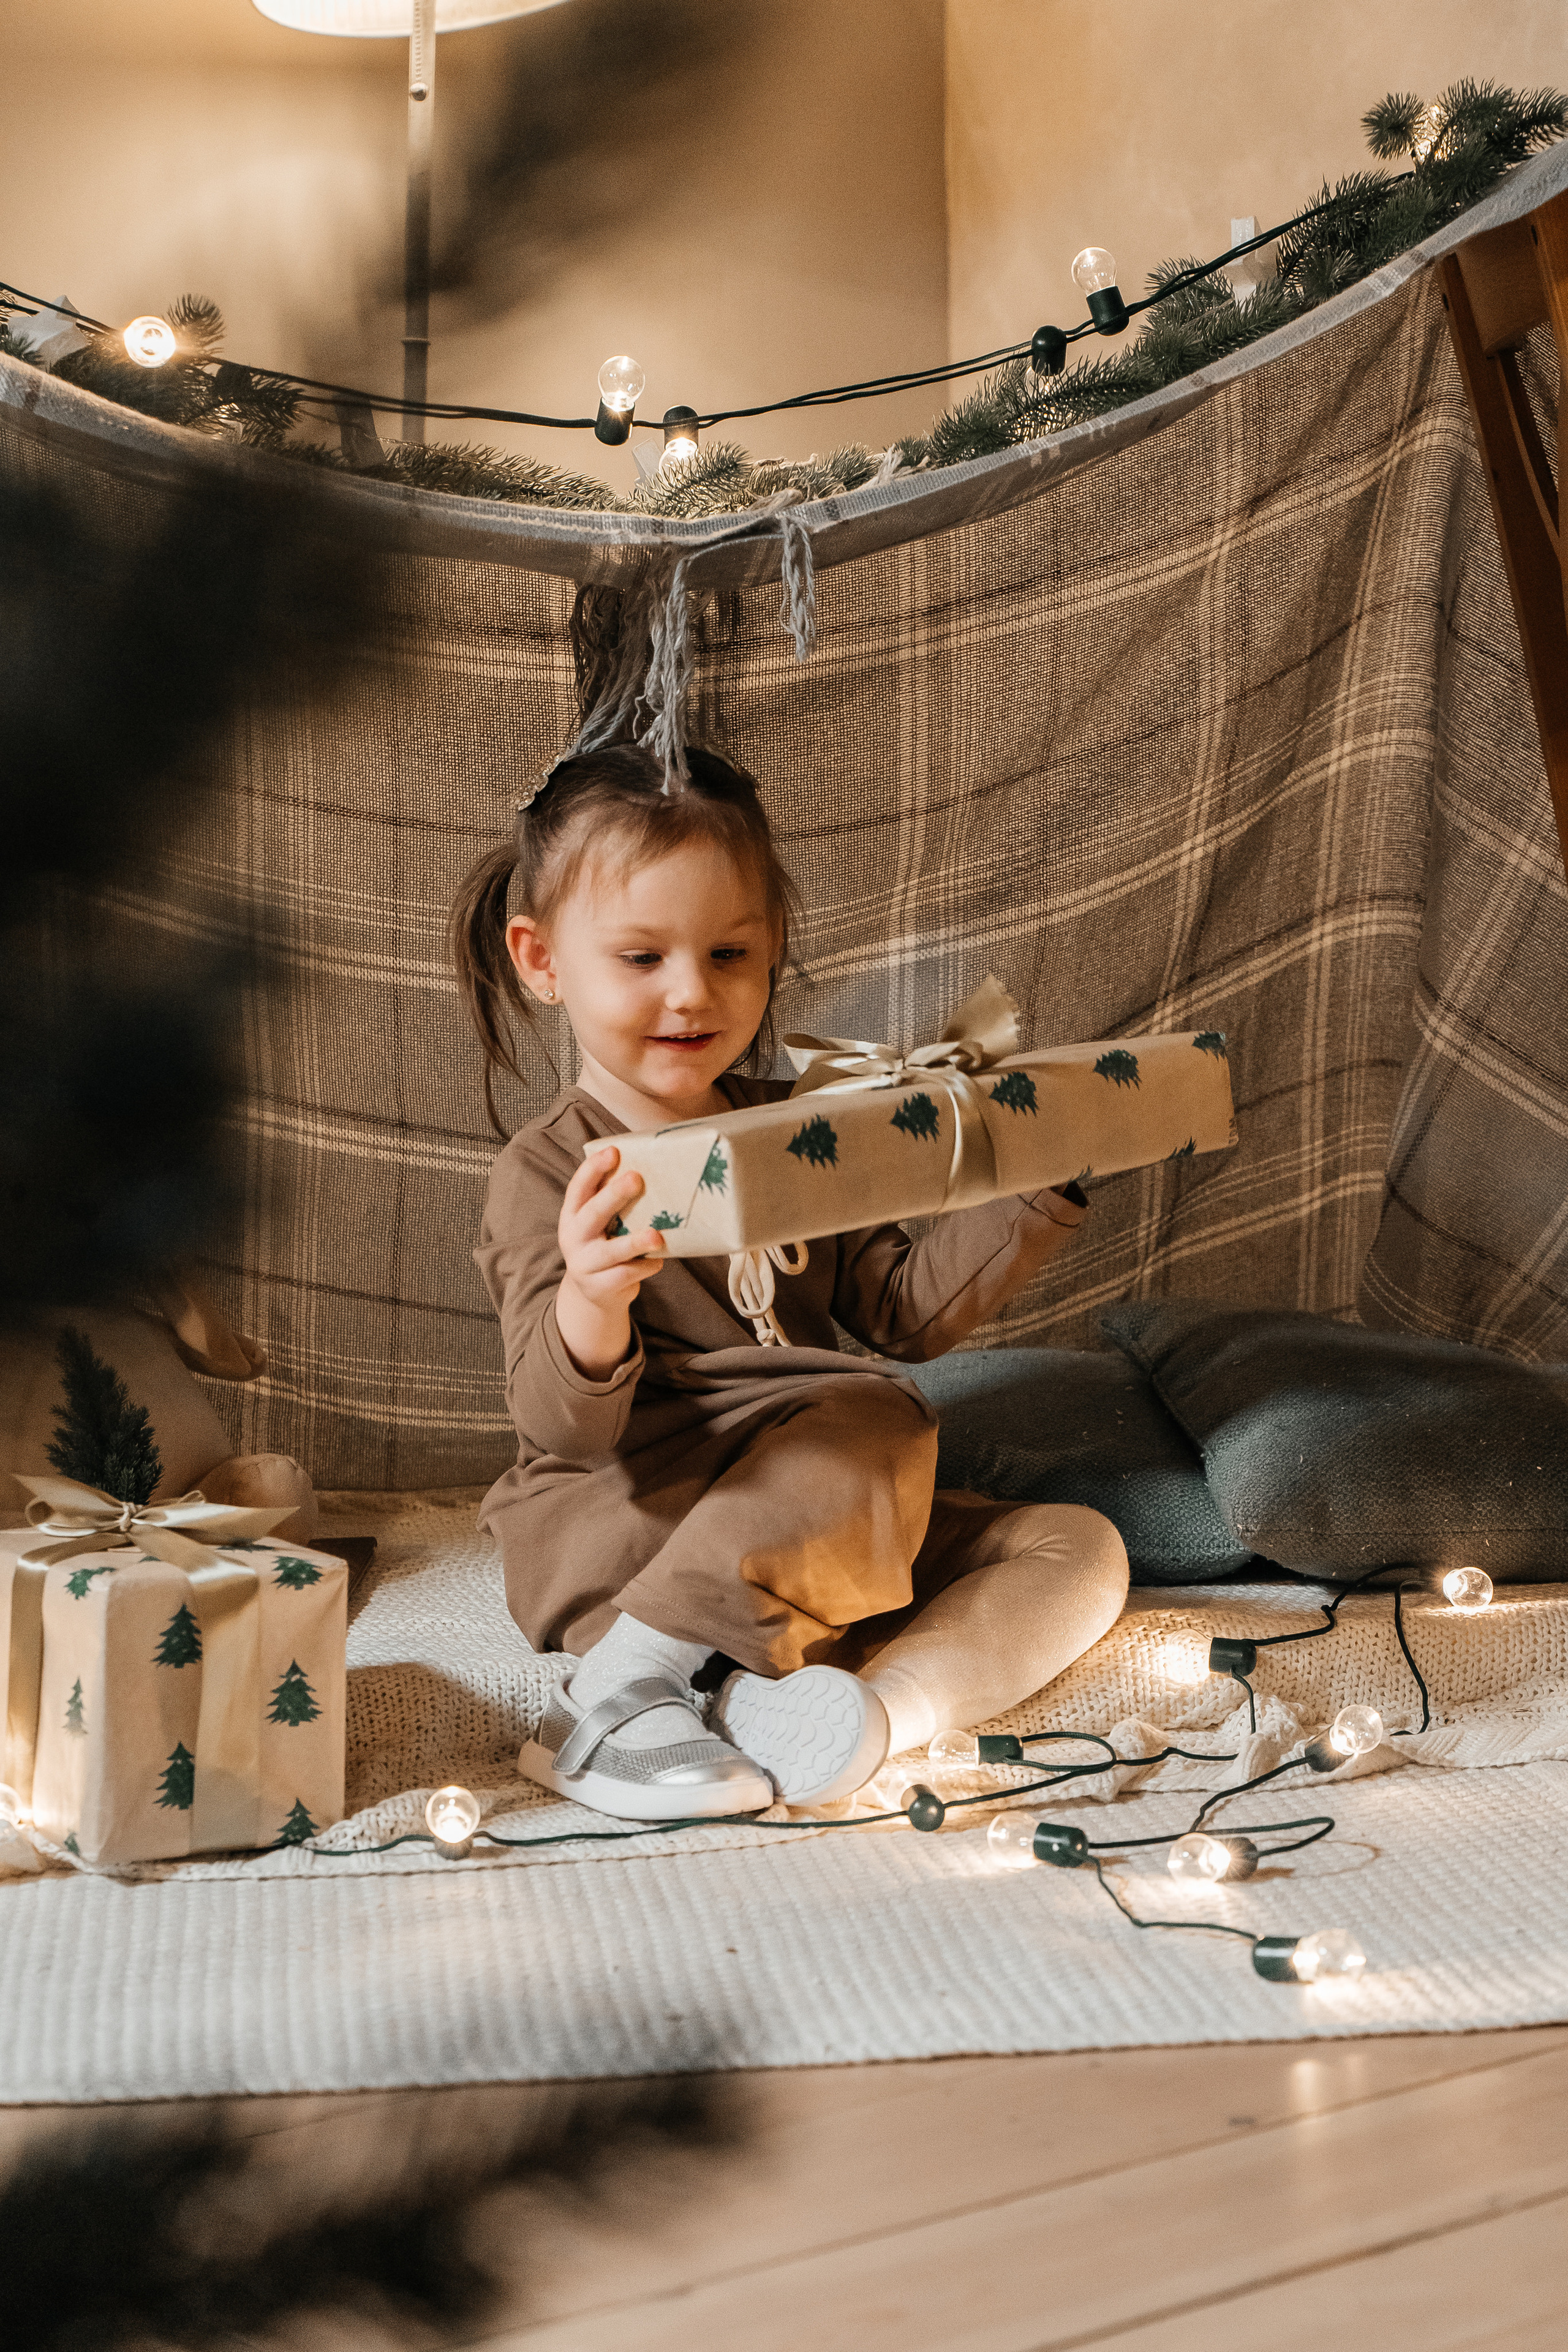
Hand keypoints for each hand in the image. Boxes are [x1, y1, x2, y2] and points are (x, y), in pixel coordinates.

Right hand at [554, 1145, 665, 1375]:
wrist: (592, 1294)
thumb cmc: (604, 1245)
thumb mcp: (599, 1224)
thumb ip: (611, 1202)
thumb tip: (650, 1168)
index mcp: (572, 1215)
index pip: (579, 1187)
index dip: (594, 1168)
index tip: (614, 1151)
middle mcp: (573, 1237)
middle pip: (592, 1213)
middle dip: (614, 1195)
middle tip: (636, 1178)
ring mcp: (584, 1264)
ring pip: (611, 1251)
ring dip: (634, 1242)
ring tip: (657, 1236)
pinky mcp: (599, 1287)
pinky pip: (625, 1275)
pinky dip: (644, 1267)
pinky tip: (658, 1261)